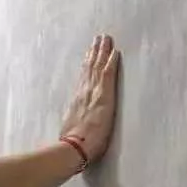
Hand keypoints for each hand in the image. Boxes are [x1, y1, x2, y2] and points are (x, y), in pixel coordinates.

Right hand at [60, 33, 119, 162]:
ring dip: (102, 52)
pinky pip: (108, 74)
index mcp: (77, 103)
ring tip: (106, 39)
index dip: (87, 66)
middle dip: (94, 53)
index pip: (83, 80)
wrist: (74, 148)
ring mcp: (93, 93)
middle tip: (98, 38)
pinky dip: (111, 62)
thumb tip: (73, 130)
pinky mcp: (103, 95)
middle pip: (90, 69)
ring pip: (98, 67)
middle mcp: (83, 94)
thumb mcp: (71, 132)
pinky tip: (115, 51)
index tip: (89, 54)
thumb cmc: (73, 146)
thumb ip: (75, 125)